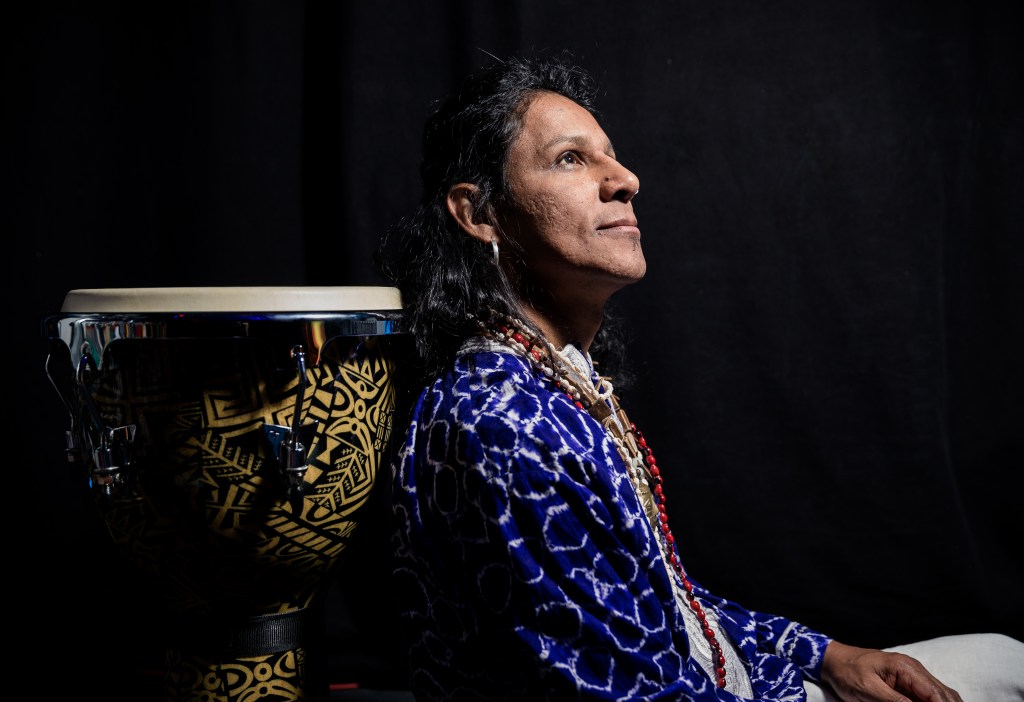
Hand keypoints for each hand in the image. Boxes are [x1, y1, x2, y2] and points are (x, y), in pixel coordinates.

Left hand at [820, 641, 962, 701]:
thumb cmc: (847, 672)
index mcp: (906, 668)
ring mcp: (912, 676)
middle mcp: (914, 670)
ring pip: (939, 695)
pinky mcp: (906, 684)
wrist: (834, 661)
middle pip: (944, 694)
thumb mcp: (868, 690)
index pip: (936, 694)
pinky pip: (927, 697)